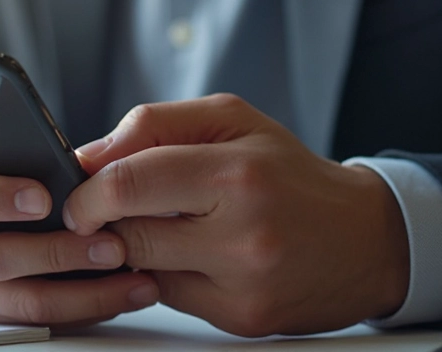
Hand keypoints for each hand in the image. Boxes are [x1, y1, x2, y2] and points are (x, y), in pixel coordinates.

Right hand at [0, 165, 158, 325]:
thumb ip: (15, 152)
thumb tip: (80, 166)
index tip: (44, 197)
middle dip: (57, 254)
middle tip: (112, 245)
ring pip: (16, 301)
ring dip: (82, 293)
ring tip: (131, 278)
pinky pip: (31, 320)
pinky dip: (80, 309)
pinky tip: (118, 293)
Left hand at [63, 94, 408, 336]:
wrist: (364, 238)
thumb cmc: (292, 173)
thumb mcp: (233, 121)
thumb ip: (156, 125)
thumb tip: (89, 156)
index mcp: (237, 172)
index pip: (129, 183)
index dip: (87, 192)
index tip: (77, 194)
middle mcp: (242, 234)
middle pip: (129, 234)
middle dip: (104, 223)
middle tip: (107, 210)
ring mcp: (242, 284)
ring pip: (144, 270)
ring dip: (137, 247)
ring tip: (168, 224)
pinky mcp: (243, 320)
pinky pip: (172, 297)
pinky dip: (168, 274)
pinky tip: (195, 253)